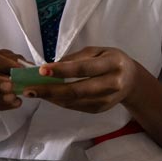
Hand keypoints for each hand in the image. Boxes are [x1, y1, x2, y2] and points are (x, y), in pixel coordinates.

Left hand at [24, 46, 142, 114]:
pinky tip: (49, 96)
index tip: (41, 70)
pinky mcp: (100, 109)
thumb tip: (51, 67)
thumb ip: (76, 58)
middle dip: (50, 90)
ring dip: (51, 98)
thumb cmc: (111, 61)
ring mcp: (107, 100)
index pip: (84, 68)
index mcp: (113, 64)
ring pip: (74, 101)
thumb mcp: (98, 51)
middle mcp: (113, 83)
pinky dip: (59, 102)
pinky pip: (76, 107)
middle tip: (29, 89)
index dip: (62, 70)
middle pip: (77, 90)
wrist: (132, 81)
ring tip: (34, 92)